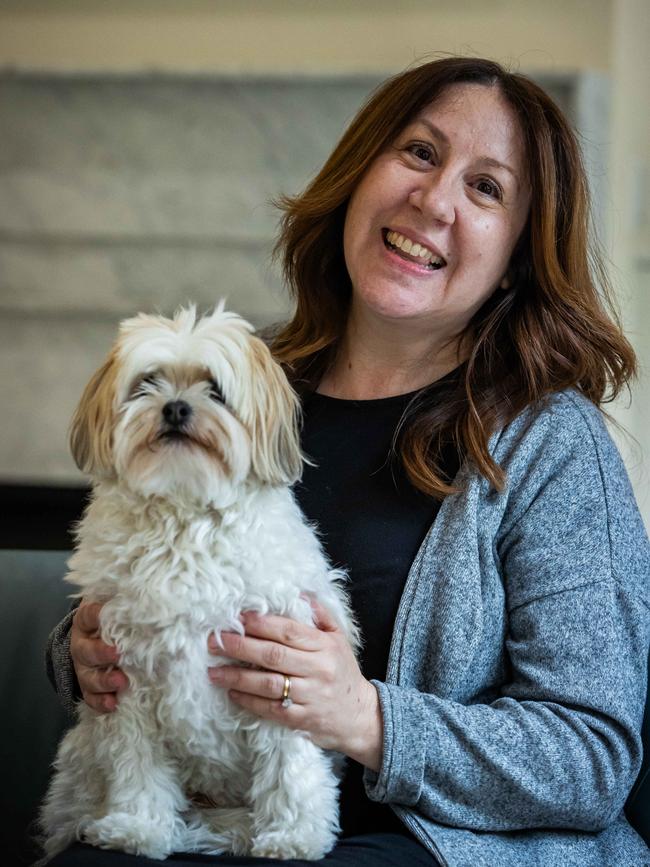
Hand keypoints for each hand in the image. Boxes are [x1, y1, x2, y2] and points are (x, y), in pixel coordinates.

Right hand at [70, 600, 127, 712]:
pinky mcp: (88, 687)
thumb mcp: (114, 608)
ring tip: (120, 682)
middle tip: (118, 654)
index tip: (107, 613)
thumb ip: (125, 603)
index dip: (96, 614)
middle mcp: (81, 645)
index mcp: (86, 622)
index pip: (89, 615)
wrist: (95, 639)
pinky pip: (91, 697)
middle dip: (101, 653)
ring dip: (104, 681)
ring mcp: (83, 668)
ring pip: (88, 677)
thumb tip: (150, 597)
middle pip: (86, 651)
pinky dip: (101, 702)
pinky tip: (112, 704)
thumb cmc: (112, 621)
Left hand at [207, 598, 382, 770]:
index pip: (289, 631)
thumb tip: (299, 593)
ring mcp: (310, 697)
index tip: (238, 618)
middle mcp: (318, 670)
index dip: (262, 623)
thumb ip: (321, 616)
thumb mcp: (339, 640)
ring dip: (237, 676)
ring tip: (214, 671)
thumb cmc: (343, 672)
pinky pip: (270, 709)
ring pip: (268, 684)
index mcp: (325, 646)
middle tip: (216, 641)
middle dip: (241, 646)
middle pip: (274, 655)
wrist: (359, 716)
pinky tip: (232, 692)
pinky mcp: (302, 721)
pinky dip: (249, 700)